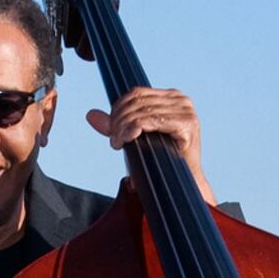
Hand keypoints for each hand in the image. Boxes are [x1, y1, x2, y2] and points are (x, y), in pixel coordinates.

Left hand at [88, 87, 207, 192]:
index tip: (110, 130)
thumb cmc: (161, 160)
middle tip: (113, 141)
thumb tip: (90, 115)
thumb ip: (115, 124)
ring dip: (123, 128)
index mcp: (171, 97)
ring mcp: (186, 111)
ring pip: (141, 112)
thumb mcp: (135, 138)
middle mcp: (181, 100)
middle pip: (137, 102)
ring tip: (118, 144)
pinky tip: (128, 140)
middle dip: (119, 121)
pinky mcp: (187, 124)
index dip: (117, 108)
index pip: (137, 93)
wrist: (183, 184)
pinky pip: (151, 120)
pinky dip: (134, 129)